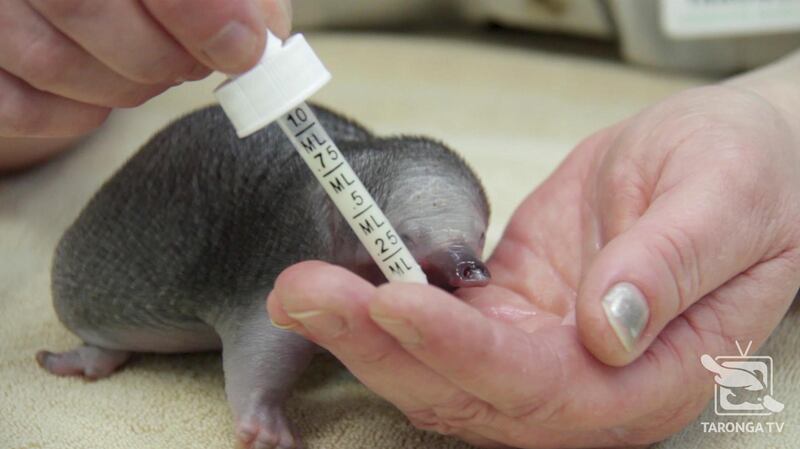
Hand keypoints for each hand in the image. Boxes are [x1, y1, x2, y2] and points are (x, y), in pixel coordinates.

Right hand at [0, 0, 290, 138]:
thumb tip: (263, 36)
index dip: (198, 10)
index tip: (244, 49)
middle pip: (84, 6)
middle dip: (164, 57)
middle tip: (198, 65)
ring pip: (50, 62)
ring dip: (127, 88)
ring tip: (158, 73)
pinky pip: (16, 105)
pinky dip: (74, 116)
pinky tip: (102, 97)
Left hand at [266, 83, 799, 446]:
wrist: (737, 160)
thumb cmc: (752, 180)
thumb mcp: (728, 204)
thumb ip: (671, 268)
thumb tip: (606, 331)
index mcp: (654, 378)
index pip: (545, 389)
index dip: (464, 353)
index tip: (396, 300)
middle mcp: (590, 383)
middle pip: (471, 392)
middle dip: (381, 348)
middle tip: (307, 295)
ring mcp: (543, 349)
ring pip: (440, 366)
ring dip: (365, 332)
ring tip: (303, 288)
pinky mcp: (512, 312)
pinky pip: (440, 323)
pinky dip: (386, 305)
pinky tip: (343, 278)